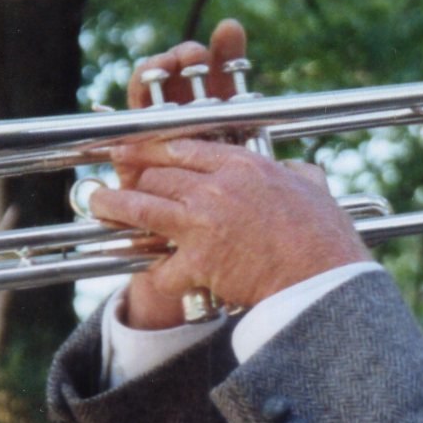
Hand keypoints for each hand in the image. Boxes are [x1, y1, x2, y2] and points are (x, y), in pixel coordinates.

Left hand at [93, 136, 371, 321]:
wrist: (321, 279)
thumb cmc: (325, 238)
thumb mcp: (314, 190)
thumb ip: (298, 174)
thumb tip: (297, 169)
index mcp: (244, 166)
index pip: (187, 147)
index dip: (157, 146)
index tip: (141, 144)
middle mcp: (217, 187)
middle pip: (160, 174)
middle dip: (135, 172)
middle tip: (117, 169)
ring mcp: (203, 222)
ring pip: (143, 207)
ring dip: (115, 204)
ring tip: (97, 201)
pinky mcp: (197, 260)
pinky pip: (162, 266)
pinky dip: (157, 273)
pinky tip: (147, 273)